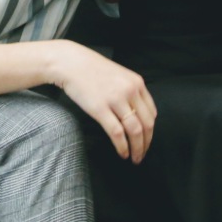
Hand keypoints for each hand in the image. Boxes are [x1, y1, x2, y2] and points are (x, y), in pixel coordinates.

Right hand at [50, 41, 157, 162]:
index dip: (151, 131)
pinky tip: (122, 153)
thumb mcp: (119, 75)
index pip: (151, 113)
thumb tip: (136, 114)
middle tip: (142, 154)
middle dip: (146, 143)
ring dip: (137, 149)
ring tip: (134, 158)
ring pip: (134, 131)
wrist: (70, 63)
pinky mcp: (100, 109)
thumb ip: (130, 91)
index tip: (146, 140)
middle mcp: (130, 91)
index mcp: (137, 83)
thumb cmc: (92, 69)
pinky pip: (117, 133)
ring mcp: (116, 100)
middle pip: (146, 124)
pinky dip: (122, 146)